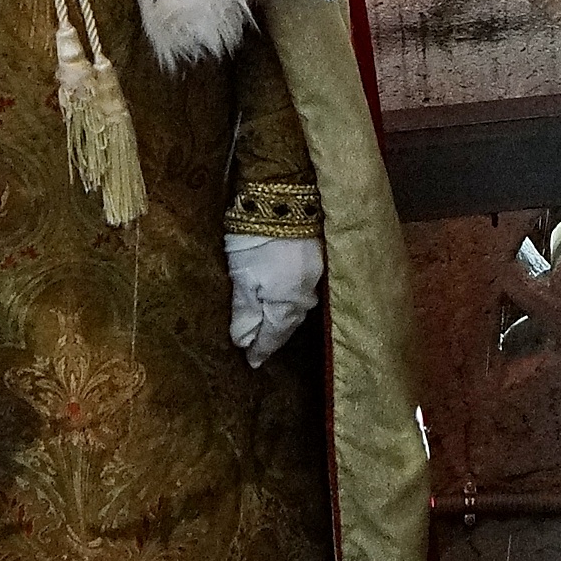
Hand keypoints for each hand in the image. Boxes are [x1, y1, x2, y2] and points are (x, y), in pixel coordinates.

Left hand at [226, 233, 325, 365]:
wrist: (284, 197)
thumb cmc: (256, 241)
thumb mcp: (242, 278)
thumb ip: (244, 312)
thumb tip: (243, 342)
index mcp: (287, 304)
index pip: (274, 336)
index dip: (261, 350)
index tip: (251, 363)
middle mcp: (306, 295)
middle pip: (288, 323)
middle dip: (274, 336)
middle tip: (259, 347)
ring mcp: (316, 276)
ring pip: (298, 307)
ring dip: (284, 318)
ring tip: (271, 326)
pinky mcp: (318, 258)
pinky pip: (303, 289)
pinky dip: (292, 299)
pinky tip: (285, 299)